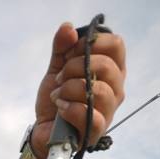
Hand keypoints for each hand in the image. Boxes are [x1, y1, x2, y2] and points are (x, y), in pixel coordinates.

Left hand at [32, 21, 125, 158]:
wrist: (43, 129)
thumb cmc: (57, 97)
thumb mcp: (56, 69)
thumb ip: (62, 48)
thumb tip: (68, 28)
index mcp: (110, 70)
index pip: (116, 45)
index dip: (91, 43)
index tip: (71, 53)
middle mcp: (115, 89)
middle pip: (107, 65)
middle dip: (75, 67)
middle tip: (60, 78)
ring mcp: (109, 110)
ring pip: (99, 91)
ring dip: (70, 89)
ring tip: (57, 95)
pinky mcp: (97, 130)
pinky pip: (90, 115)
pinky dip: (69, 108)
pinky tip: (60, 108)